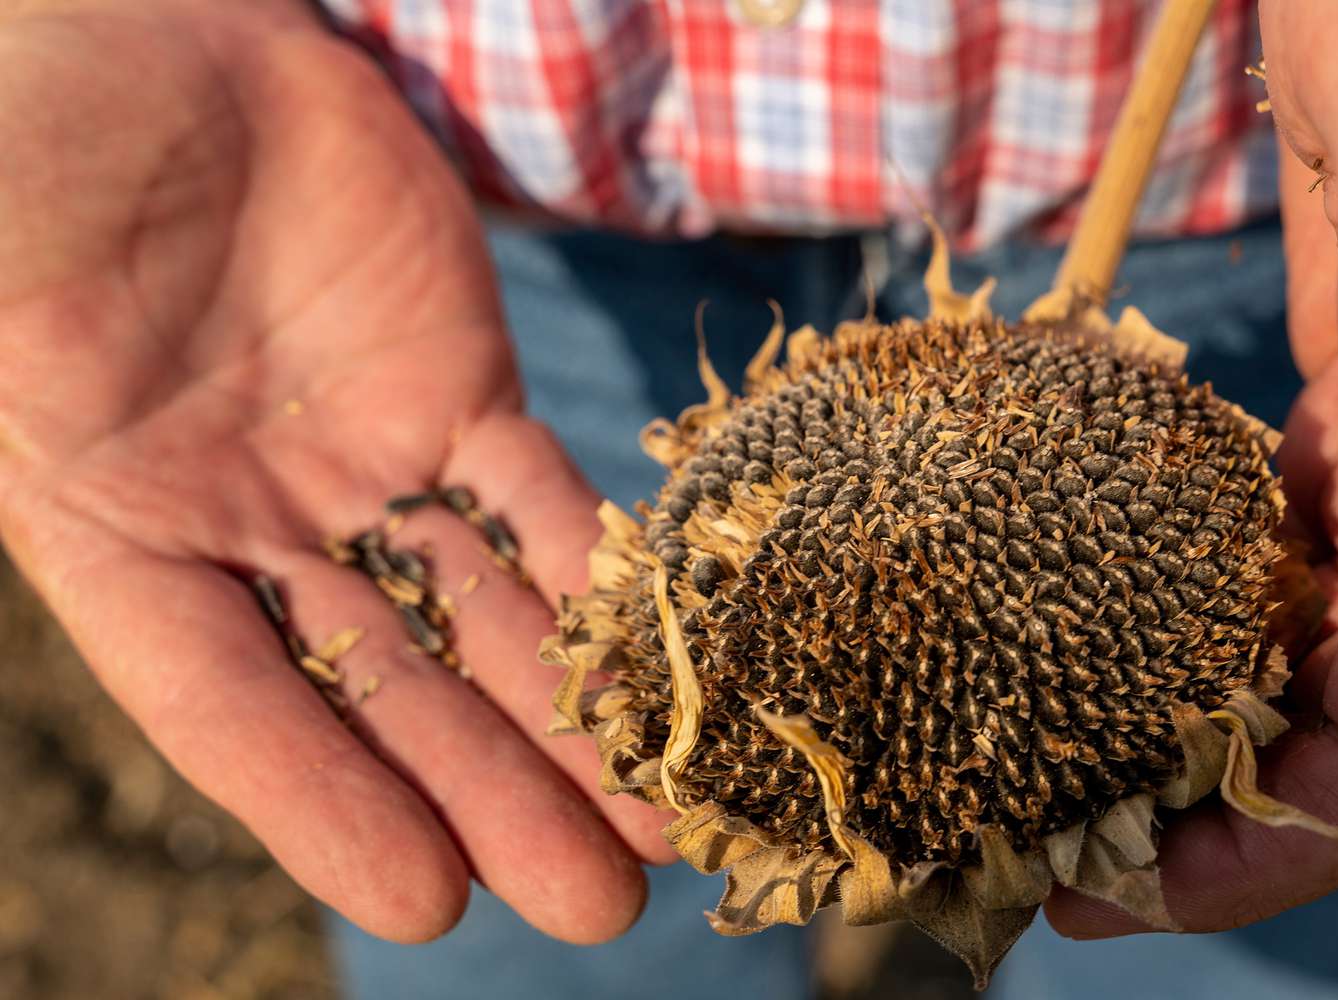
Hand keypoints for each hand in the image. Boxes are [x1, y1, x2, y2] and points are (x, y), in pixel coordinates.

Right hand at [0, 0, 673, 944]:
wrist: (157, 49)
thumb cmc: (36, 157)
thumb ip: (4, 394)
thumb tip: (12, 447)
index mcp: (121, 543)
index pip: (229, 707)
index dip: (321, 808)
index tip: (424, 900)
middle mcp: (256, 531)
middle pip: (393, 692)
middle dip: (499, 797)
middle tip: (602, 906)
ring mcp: (368, 463)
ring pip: (490, 616)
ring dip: (579, 720)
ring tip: (666, 823)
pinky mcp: (456, 389)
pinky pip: (542, 496)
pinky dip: (605, 574)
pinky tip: (674, 653)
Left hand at [1048, 1, 1337, 935]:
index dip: (1275, 848)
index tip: (1106, 884)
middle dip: (1202, 831)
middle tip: (1033, 859)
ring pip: (1305, 669)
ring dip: (1185, 747)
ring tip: (1035, 782)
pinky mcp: (1336, 429)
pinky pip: (1266, 573)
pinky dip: (1178, 632)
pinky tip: (1078, 644)